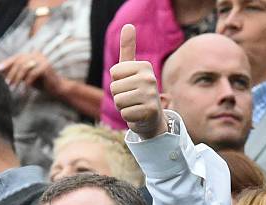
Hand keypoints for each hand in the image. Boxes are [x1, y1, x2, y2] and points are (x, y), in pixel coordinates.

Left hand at [0, 52, 62, 95]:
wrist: (57, 88)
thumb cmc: (41, 83)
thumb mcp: (25, 77)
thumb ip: (14, 72)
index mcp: (30, 55)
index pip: (15, 58)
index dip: (5, 63)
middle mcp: (35, 54)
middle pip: (18, 62)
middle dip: (11, 73)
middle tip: (6, 84)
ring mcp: (41, 59)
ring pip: (24, 67)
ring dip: (17, 78)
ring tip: (13, 88)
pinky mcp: (46, 67)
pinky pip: (32, 74)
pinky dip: (27, 83)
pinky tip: (24, 90)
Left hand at [110, 24, 167, 138]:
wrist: (151, 118)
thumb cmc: (137, 91)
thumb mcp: (131, 70)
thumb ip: (128, 49)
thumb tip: (128, 25)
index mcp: (144, 66)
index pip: (114, 73)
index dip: (117, 82)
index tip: (128, 85)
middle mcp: (149, 78)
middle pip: (115, 88)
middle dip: (119, 96)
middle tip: (131, 98)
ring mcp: (151, 95)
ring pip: (118, 101)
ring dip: (123, 107)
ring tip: (133, 106)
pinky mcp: (149, 111)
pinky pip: (125, 114)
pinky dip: (128, 117)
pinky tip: (137, 115)